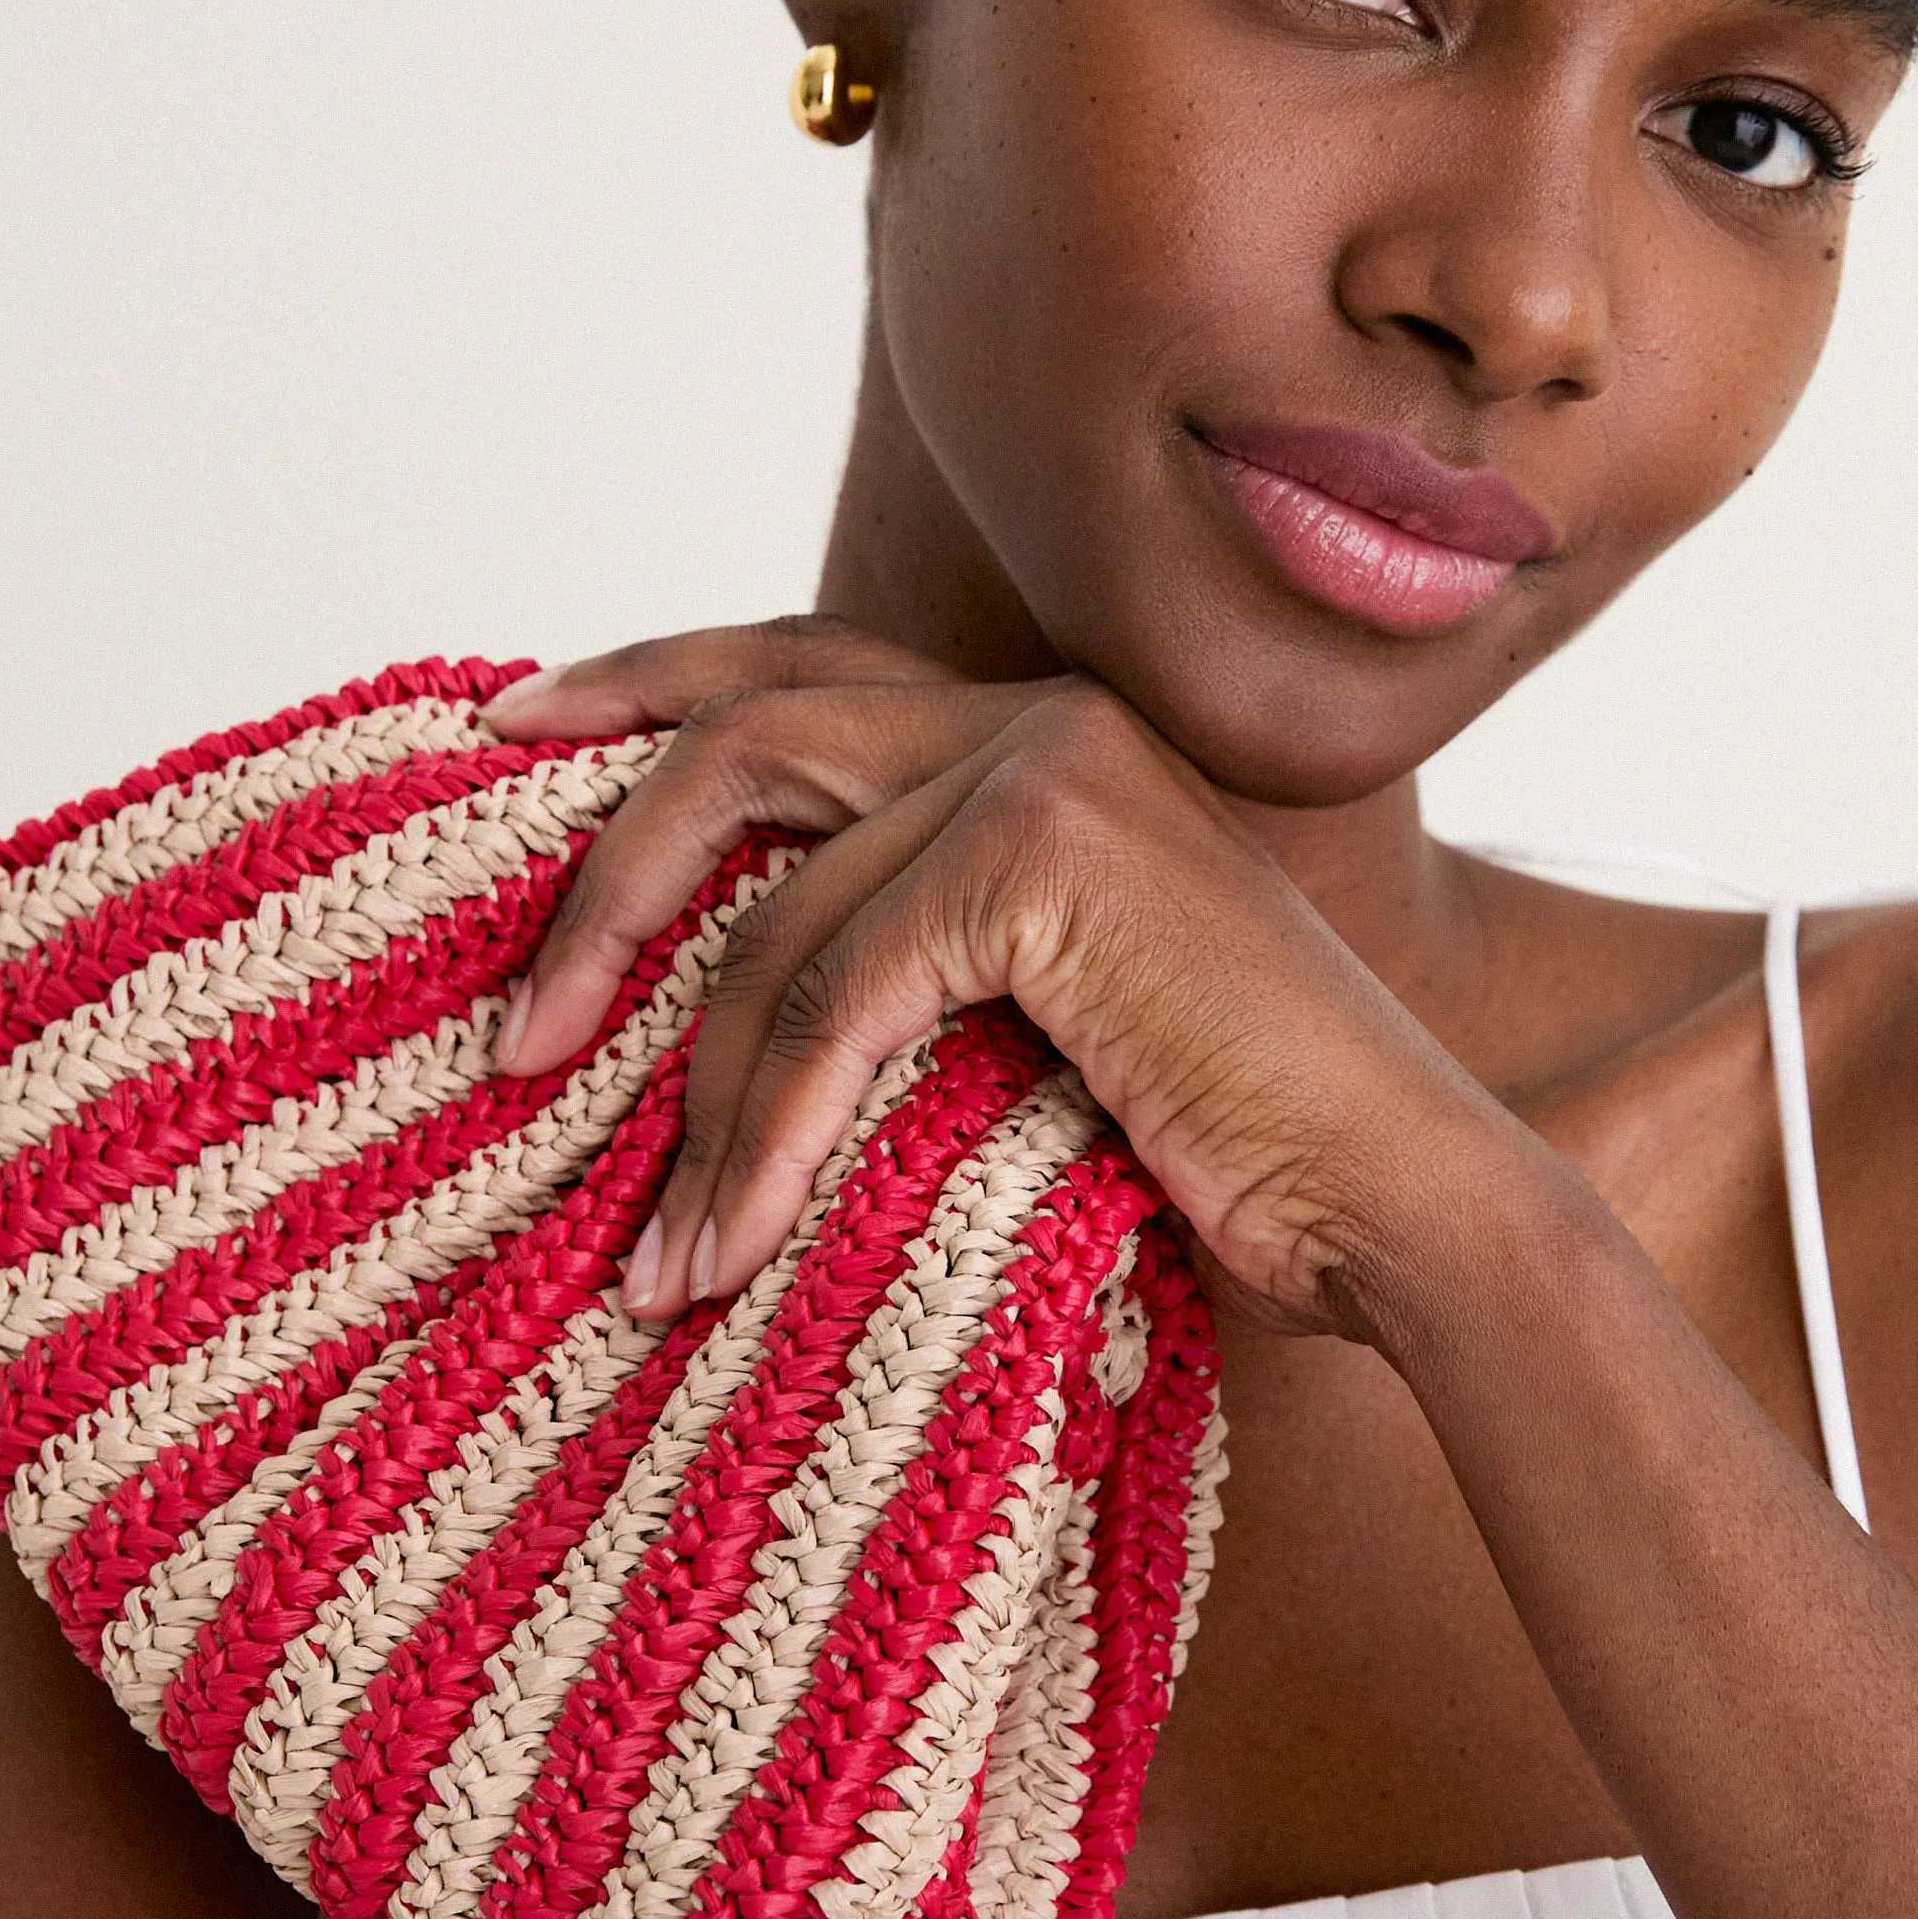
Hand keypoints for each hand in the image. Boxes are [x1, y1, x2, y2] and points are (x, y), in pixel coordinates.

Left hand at [482, 615, 1510, 1338]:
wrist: (1403, 1209)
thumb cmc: (1237, 1155)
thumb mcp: (1036, 1032)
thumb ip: (912, 970)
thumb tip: (712, 1014)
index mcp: (1046, 736)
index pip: (806, 671)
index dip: (649, 689)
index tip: (520, 735)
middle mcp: (1041, 717)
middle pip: (747, 730)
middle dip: (603, 867)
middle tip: (513, 1017)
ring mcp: (1047, 769)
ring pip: (772, 907)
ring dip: (689, 1094)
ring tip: (646, 1247)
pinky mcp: (1043, 857)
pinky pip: (832, 996)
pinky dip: (761, 1133)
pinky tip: (726, 1246)